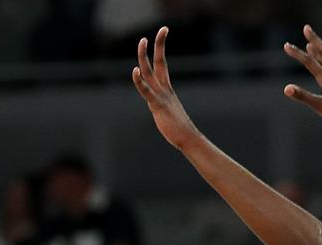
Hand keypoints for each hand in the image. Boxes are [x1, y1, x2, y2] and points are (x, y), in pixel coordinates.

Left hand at [132, 27, 200, 150]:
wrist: (188, 138)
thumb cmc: (178, 129)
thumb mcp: (167, 112)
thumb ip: (160, 105)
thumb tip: (156, 106)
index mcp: (167, 89)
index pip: (162, 64)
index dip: (160, 48)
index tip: (163, 32)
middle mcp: (164, 89)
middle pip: (159, 62)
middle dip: (158, 45)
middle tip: (162, 29)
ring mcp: (161, 96)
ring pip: (150, 72)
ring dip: (144, 57)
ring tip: (142, 41)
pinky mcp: (158, 106)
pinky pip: (146, 91)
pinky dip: (139, 81)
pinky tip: (134, 71)